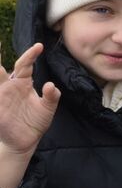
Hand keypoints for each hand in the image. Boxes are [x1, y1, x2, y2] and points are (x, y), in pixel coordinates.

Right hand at [0, 44, 59, 187]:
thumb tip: (50, 85)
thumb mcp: (48, 108)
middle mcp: (9, 86)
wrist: (25, 141)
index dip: (31, 55)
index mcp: (23, 83)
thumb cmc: (36, 122)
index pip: (25, 65)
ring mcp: (1, 96)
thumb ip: (51, 96)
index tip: (39, 46)